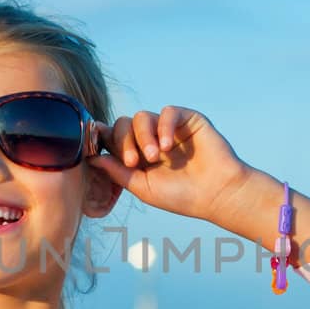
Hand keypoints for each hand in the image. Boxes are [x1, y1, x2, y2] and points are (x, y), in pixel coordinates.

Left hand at [88, 106, 250, 220]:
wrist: (217, 195)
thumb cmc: (182, 197)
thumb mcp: (143, 188)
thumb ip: (118, 172)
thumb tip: (92, 158)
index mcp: (137, 155)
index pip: (113, 137)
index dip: (103, 138)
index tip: (95, 146)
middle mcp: (151, 138)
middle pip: (123, 124)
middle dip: (124, 142)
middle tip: (134, 162)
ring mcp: (169, 128)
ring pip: (142, 117)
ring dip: (143, 136)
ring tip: (154, 157)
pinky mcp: (187, 120)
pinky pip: (168, 112)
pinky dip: (164, 127)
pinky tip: (167, 147)